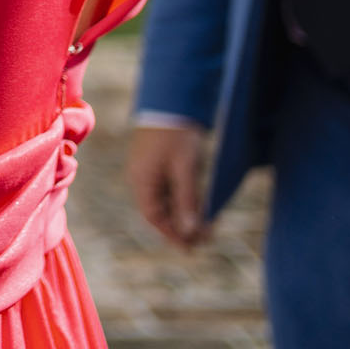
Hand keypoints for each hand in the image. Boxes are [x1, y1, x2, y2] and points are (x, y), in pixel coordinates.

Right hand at [127, 122, 209, 248]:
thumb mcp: (185, 168)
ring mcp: (148, 169)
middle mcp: (141, 177)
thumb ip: (187, 200)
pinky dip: (183, 199)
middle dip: (182, 226)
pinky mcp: (157, 162)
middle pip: (160, 211)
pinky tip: (199, 203)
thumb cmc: (177, 134)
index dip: (173, 234)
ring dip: (184, 213)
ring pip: (166, 200)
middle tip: (206, 238)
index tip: (191, 248)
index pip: (155, 217)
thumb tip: (190, 231)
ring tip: (208, 223)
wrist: (172, 100)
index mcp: (142, 180)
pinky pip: (169, 187)